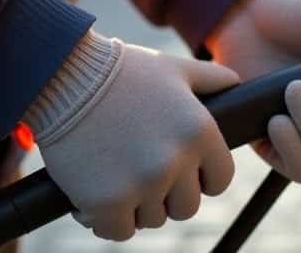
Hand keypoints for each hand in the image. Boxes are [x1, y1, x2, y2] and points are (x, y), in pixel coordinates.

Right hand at [34, 35, 239, 240]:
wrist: (63, 76)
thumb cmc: (121, 71)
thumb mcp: (175, 68)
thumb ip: (212, 78)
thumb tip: (237, 83)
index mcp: (200, 131)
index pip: (220, 180)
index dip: (201, 178)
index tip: (180, 170)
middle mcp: (177, 160)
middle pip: (186, 207)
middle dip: (167, 194)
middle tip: (140, 171)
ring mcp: (142, 184)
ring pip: (152, 219)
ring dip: (135, 205)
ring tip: (115, 175)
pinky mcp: (107, 202)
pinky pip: (118, 231)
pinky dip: (104, 219)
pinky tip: (91, 194)